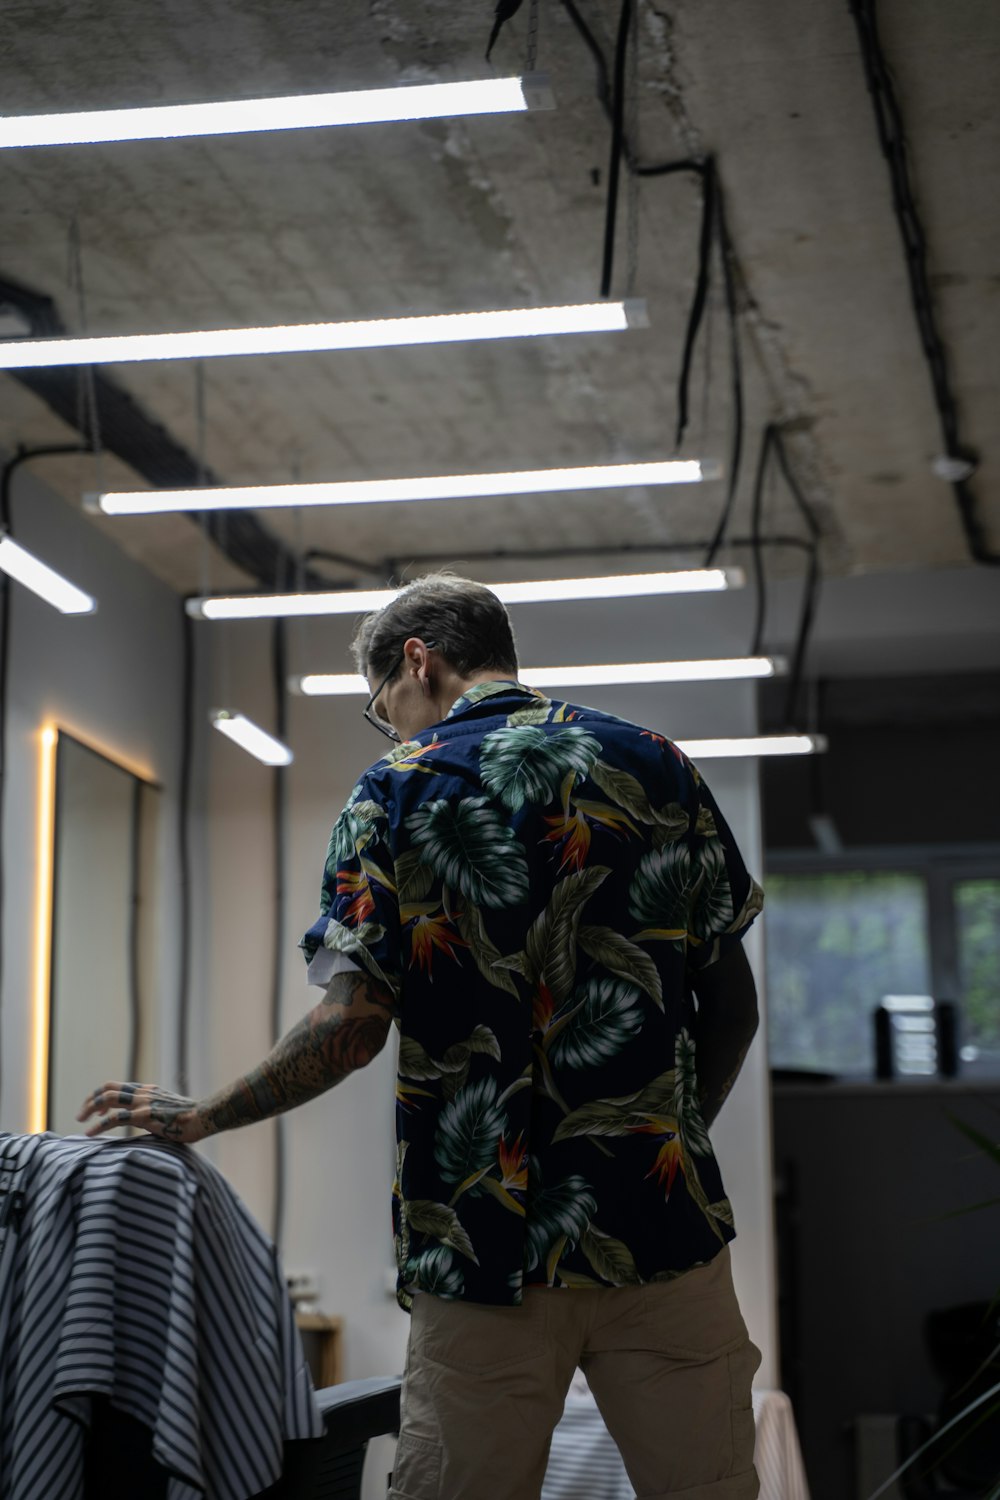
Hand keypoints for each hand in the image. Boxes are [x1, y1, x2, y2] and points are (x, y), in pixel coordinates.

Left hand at [77, 1082, 208, 1143]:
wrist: (206, 1116)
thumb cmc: (190, 1118)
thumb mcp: (167, 1109)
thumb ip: (153, 1111)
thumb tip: (145, 1122)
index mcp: (147, 1090)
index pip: (117, 1086)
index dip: (101, 1095)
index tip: (95, 1110)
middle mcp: (143, 1092)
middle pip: (108, 1088)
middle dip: (90, 1100)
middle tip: (80, 1115)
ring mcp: (144, 1102)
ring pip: (108, 1098)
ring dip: (90, 1108)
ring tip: (80, 1120)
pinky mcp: (146, 1115)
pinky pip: (116, 1118)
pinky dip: (99, 1125)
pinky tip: (89, 1133)